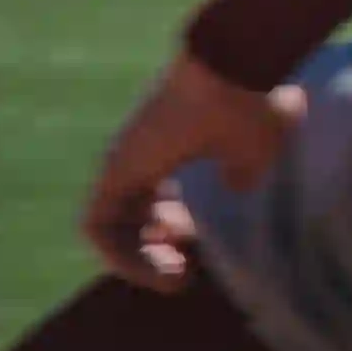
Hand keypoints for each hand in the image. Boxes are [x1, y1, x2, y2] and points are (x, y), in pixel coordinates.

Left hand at [83, 54, 301, 293]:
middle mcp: (138, 157)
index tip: (198, 238)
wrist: (231, 73)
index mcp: (170, 147)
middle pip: (129, 216)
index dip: (171, 227)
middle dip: (153, 251)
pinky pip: (95, 228)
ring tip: (175, 277)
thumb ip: (242, 171)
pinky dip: (119, 256)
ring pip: (110, 228)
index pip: (153, 197)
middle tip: (183, 270)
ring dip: (138, 262)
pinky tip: (154, 266)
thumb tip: (235, 185)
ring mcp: (121, 165)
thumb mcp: (256, 148)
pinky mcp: (112, 174)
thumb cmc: (250, 105)